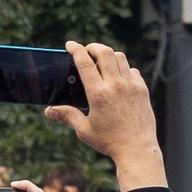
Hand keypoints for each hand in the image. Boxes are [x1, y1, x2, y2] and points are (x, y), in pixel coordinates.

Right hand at [49, 42, 166, 191]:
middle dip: (93, 46)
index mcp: (98, 93)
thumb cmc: (108, 140)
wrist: (137, 147)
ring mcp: (132, 85)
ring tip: (99, 60)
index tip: (70, 44)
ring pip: (120, 58)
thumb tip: (49, 110)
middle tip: (86, 49)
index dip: (76, 50)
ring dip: (108, 55)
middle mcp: (116, 85)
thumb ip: (67, 115)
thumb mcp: (84, 129)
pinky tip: (116, 75)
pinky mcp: (142, 88)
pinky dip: (123, 67)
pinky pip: (132, 70)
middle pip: (105, 53)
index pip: (85, 63)